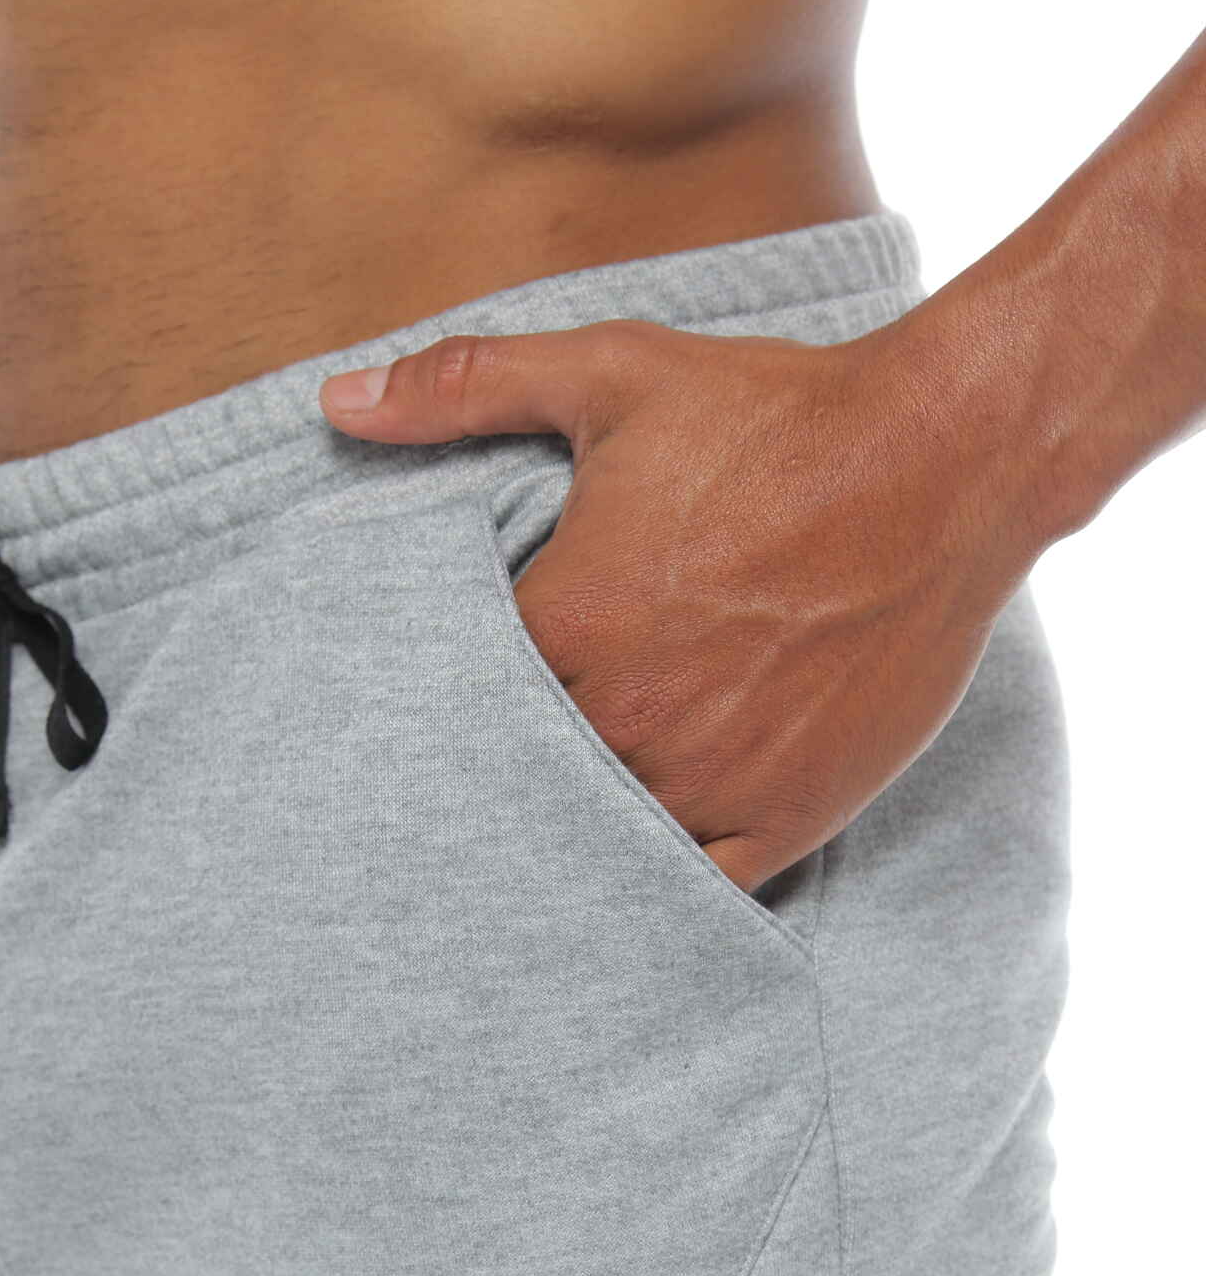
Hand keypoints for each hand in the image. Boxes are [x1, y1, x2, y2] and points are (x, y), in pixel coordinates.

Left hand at [319, 308, 1037, 895]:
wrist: (941, 464)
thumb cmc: (775, 418)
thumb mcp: (610, 376)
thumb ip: (464, 387)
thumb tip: (334, 404)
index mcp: (563, 629)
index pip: (455, 707)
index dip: (441, 713)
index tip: (432, 717)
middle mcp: (623, 723)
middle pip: (517, 789)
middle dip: (494, 787)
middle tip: (456, 809)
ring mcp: (705, 782)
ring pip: (597, 849)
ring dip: (569, 846)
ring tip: (538, 853)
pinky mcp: (780, 818)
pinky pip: (697, 892)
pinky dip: (660, 898)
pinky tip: (628, 896)